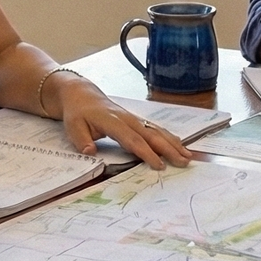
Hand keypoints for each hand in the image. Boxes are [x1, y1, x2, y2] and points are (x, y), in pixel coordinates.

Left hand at [56, 79, 191, 169]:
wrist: (82, 94)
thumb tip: (90, 151)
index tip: (159, 165)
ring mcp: (134, 118)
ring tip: (188, 156)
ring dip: (173, 143)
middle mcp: (127, 118)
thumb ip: (82, 140)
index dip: (147, 153)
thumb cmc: (78, 113)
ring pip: (157, 131)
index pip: (133, 140)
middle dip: (168, 149)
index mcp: (112, 121)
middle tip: (183, 162)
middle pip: (151, 135)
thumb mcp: (73, 127)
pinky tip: (180, 145)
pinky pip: (155, 128)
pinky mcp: (136, 119)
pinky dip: (169, 137)